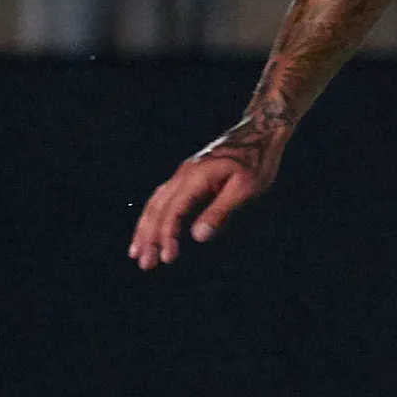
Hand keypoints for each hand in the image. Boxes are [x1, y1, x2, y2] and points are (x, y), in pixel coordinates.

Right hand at [129, 118, 286, 268]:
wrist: (259, 132)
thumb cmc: (255, 161)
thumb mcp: (244, 188)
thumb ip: (220, 211)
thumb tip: (198, 237)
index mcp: (195, 177)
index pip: (173, 211)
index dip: (167, 236)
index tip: (167, 258)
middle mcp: (183, 175)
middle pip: (156, 208)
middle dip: (148, 236)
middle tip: (144, 264)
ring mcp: (183, 174)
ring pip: (155, 203)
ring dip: (145, 228)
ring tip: (138, 253)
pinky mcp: (188, 177)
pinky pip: (163, 198)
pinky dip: (154, 216)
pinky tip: (152, 231)